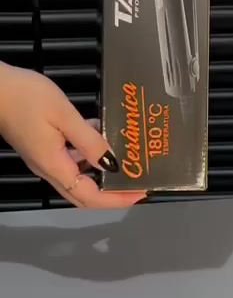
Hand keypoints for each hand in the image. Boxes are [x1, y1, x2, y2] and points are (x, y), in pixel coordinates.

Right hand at [0, 63, 145, 208]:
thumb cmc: (27, 98)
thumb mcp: (64, 116)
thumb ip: (89, 141)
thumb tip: (112, 165)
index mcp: (54, 165)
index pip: (89, 197)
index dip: (115, 199)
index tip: (139, 194)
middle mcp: (48, 168)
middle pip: (83, 193)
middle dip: (111, 192)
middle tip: (136, 182)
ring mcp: (43, 158)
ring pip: (77, 176)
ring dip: (100, 172)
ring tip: (125, 158)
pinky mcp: (41, 146)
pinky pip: (69, 158)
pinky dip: (87, 153)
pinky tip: (100, 133)